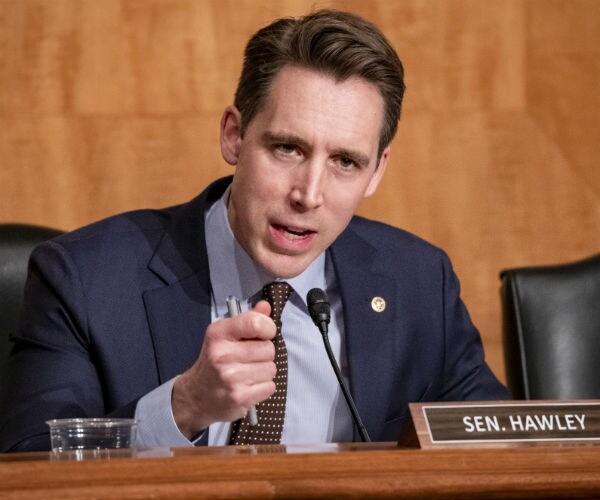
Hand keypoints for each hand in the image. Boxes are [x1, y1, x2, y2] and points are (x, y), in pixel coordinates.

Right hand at [172, 300, 276, 438]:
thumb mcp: (225, 336)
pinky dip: (263, 388)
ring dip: (264, 372)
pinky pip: (270, 387)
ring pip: (271, 369)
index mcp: (219, 333)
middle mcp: (222, 354)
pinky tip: (249, 386)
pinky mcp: (239, 397)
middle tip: (248, 359)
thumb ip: (248, 319)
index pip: (256, 323)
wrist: (196, 395)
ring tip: (247, 373)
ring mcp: (230, 377)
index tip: (263, 334)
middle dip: (264, 354)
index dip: (268, 328)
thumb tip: (265, 306)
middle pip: (268, 348)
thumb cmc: (215, 362)